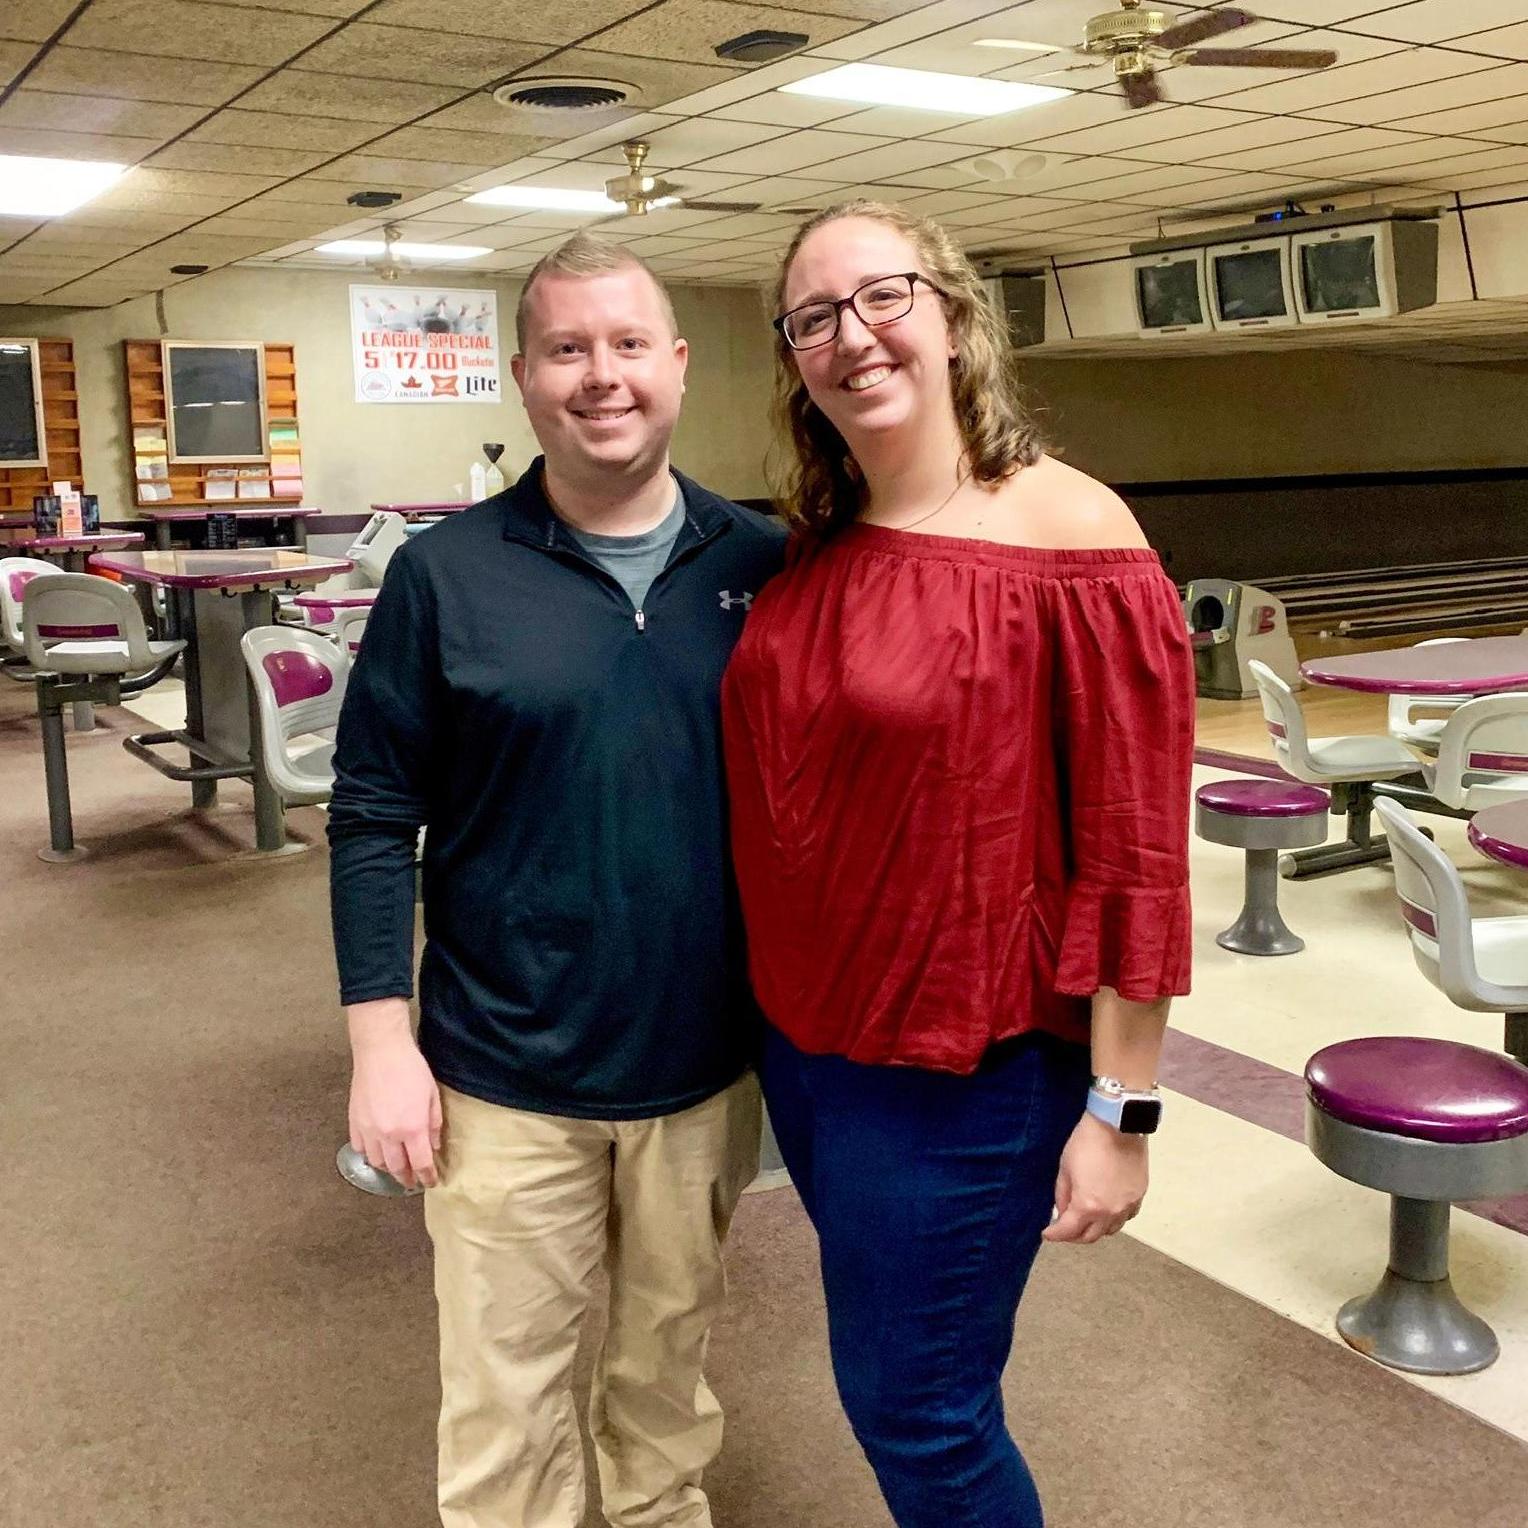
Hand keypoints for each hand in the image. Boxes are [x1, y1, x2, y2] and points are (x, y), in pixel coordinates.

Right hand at [348, 1007, 441, 1190]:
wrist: (381, 1051)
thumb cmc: (410, 1068)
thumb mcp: (432, 1095)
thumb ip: (434, 1124)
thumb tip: (434, 1146)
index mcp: (412, 1128)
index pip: (421, 1164)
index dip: (427, 1177)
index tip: (430, 1182)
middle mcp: (389, 1134)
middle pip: (397, 1168)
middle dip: (406, 1178)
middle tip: (412, 1181)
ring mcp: (369, 1130)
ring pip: (376, 1162)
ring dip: (387, 1168)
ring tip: (395, 1167)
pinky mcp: (354, 1122)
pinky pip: (360, 1147)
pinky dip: (369, 1153)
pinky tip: (376, 1150)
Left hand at [1042, 1111, 1147, 1244]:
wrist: (1117, 1125)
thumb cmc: (1088, 1141)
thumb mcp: (1065, 1169)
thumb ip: (1062, 1195)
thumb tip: (1063, 1211)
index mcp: (1088, 1206)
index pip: (1068, 1231)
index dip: (1055, 1234)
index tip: (1048, 1233)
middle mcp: (1110, 1211)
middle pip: (1090, 1236)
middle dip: (1074, 1236)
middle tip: (1064, 1229)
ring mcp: (1127, 1205)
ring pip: (1110, 1230)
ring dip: (1095, 1229)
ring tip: (1085, 1220)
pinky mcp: (1139, 1195)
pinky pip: (1126, 1217)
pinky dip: (1114, 1219)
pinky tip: (1106, 1210)